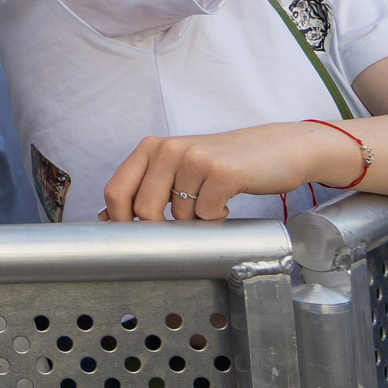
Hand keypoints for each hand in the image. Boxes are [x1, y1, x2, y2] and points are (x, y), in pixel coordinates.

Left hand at [100, 120, 362, 221]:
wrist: (282, 148)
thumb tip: (105, 218)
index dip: (119, 222)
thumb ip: (146, 189)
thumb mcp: (179, 171)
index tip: (134, 239)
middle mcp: (167, 149)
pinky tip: (227, 203)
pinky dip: (218, 219)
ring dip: (196, 223)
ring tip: (212, 204)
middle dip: (162, 230)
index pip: (115, 191)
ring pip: (179, 217)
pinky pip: (207, 215)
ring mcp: (194, 158)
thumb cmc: (226, 164)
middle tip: (186, 225)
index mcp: (151, 148)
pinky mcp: (222, 172)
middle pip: (143, 210)